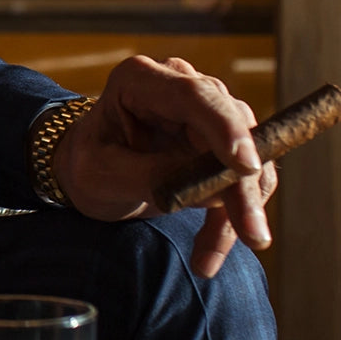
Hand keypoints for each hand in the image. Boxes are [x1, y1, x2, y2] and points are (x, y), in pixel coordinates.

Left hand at [53, 55, 278, 278]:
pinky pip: (244, 181)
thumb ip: (152, 176)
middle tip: (251, 234)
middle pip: (232, 127)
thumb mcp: (102, 174)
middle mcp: (184, 87)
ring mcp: (209, 114)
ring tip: (206, 259)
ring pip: (249, 157)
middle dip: (242, 184)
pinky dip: (233, 219)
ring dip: (239, 211)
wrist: (94, 173)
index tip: (246, 165)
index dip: (225, 128)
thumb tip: (212, 190)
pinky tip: (208, 254)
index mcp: (141, 80)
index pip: (193, 96)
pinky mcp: (223, 146)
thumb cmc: (89, 165)